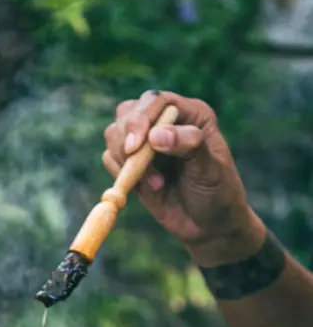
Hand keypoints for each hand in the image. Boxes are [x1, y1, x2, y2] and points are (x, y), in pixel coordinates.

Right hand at [102, 90, 264, 265]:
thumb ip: (189, 146)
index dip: (141, 119)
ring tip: (154, 183)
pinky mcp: (132, 165)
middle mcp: (165, 123)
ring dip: (124, 159)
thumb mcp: (210, 169)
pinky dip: (120, 174)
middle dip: (126, 138)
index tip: (135, 146)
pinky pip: (110, 159)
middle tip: (135, 161)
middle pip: (128, 113)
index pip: (155, 101)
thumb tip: (156, 135)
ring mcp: (146, 144)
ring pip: (114, 134)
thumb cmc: (217, 193)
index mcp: (190, 115)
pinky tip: (146, 189)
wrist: (208, 225)